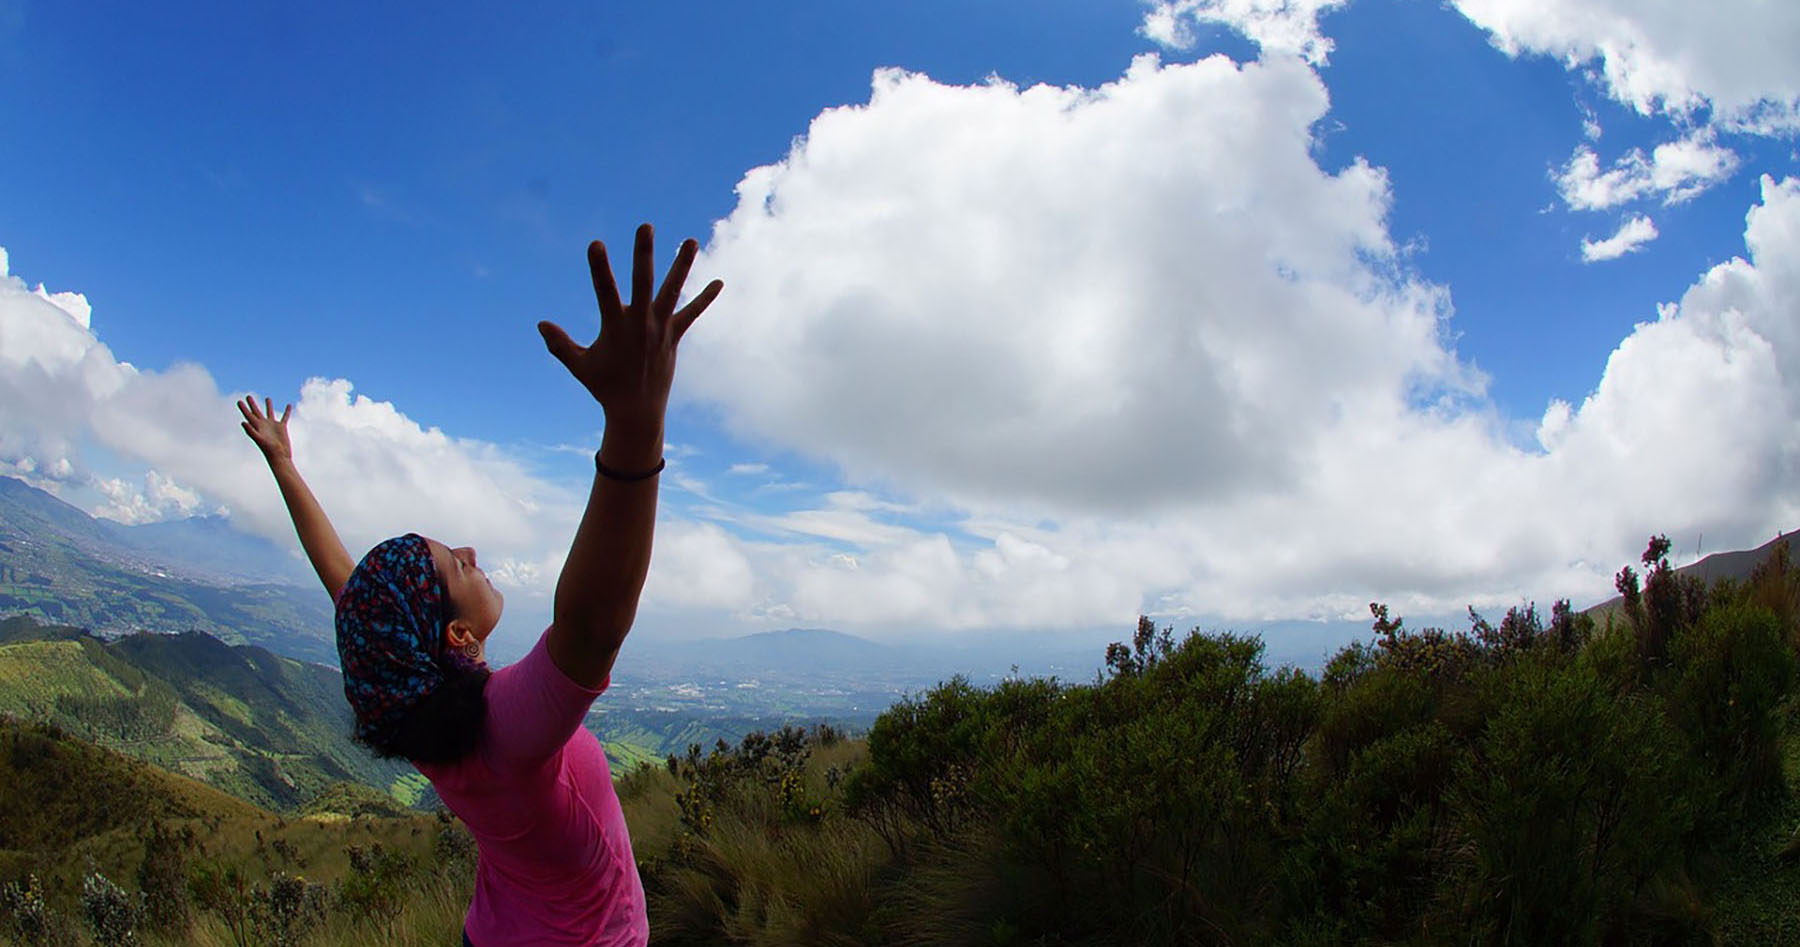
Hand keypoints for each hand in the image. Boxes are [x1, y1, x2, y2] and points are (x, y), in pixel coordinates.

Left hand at [238, 396, 292, 462]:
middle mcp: (263, 425)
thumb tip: (243, 422)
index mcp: (256, 427)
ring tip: (267, 398)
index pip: (248, 415)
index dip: (243, 408)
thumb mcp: (259, 439)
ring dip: (268, 405)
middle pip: (256, 412)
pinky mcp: (281, 427)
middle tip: (248, 396)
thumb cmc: (268, 450)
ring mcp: (272, 425)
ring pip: (270, 413)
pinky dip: (287, 411)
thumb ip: (251, 431)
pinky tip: (289, 405)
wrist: (279, 456)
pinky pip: (284, 417)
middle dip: (252, 404)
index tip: (239, 401)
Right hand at [537, 224, 722, 428]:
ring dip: (682, 265)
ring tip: (692, 240)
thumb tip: (540, 324)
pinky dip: (705, 298)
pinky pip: (692, 313)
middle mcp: (640, 323)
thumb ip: (560, 344)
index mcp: (615, 327)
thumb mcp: (579, 365)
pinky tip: (719, 282)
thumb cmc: (604, 386)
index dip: (599, 268)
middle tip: (646, 226)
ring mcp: (660, 328)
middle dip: (644, 253)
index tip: (596, 244)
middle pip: (643, 282)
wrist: (637, 411)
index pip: (604, 291)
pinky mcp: (674, 336)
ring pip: (673, 291)